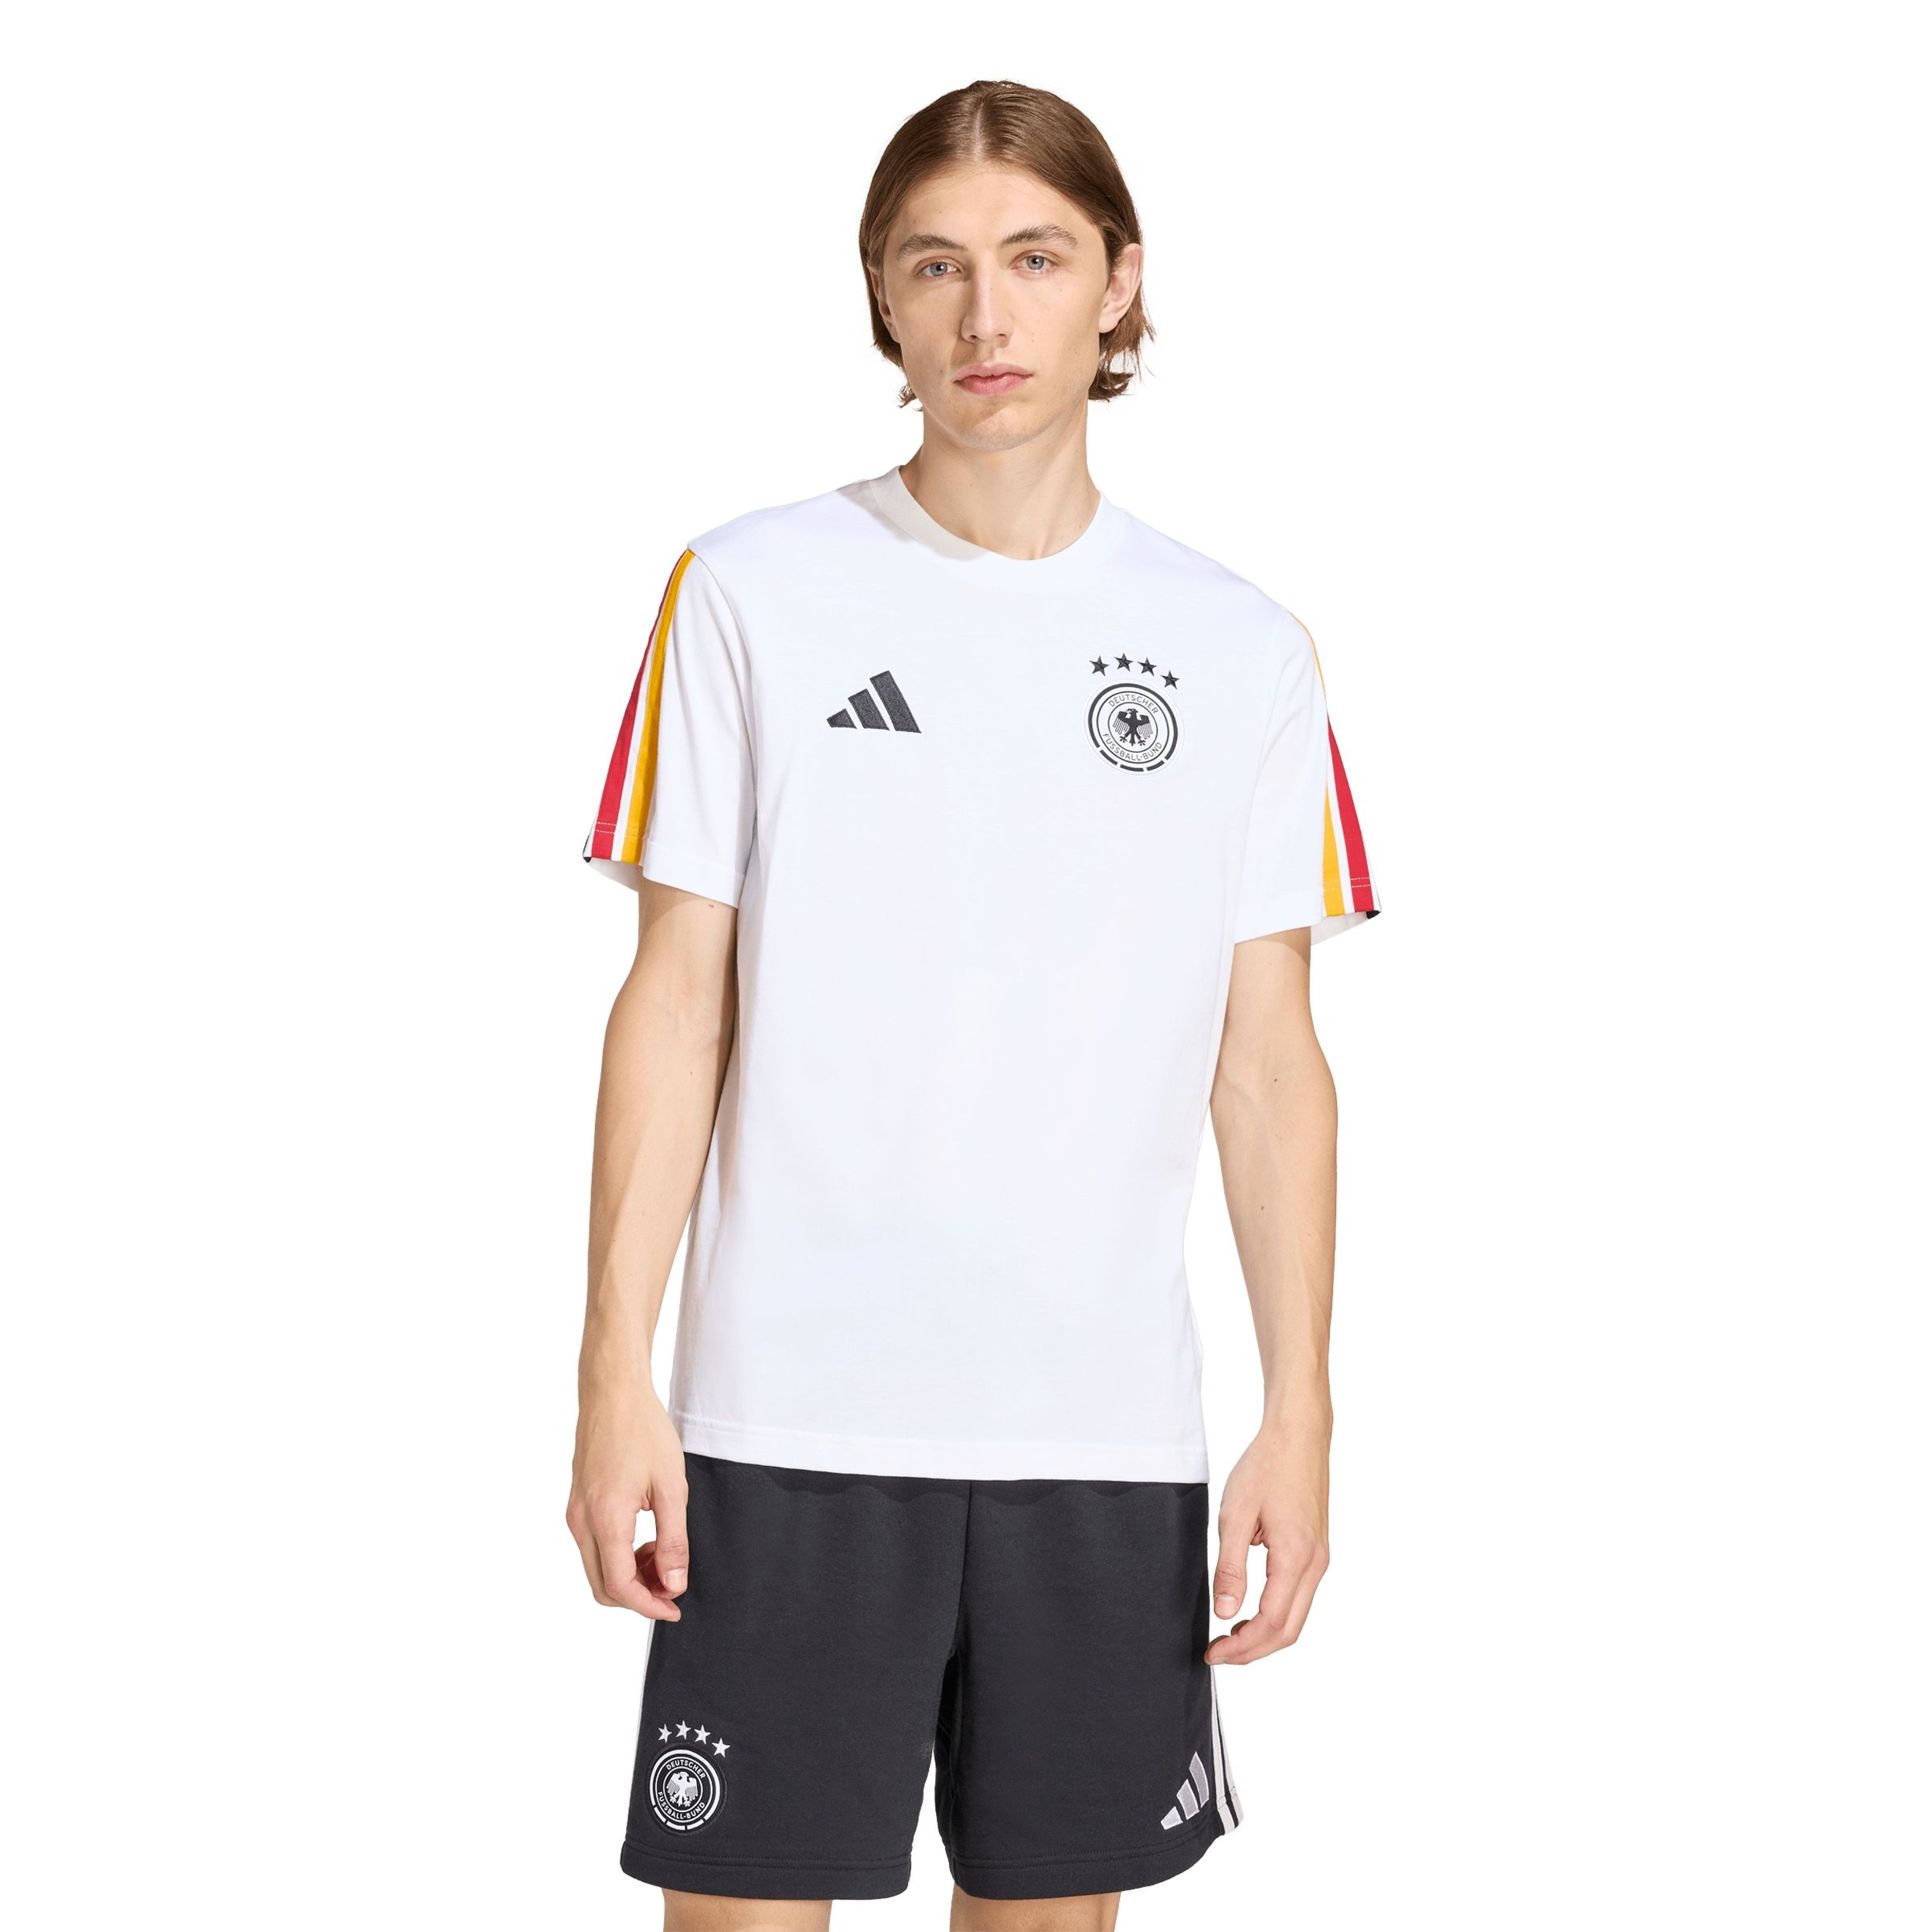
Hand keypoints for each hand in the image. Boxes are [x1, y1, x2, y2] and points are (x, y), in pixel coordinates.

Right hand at [565, 1382, 688, 1618]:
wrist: (613, 1393)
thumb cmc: (643, 1430)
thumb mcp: (671, 1486)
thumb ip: (673, 1540)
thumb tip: (674, 1583)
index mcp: (606, 1518)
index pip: (620, 1586)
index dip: (649, 1605)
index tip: (675, 1608)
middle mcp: (581, 1521)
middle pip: (603, 1586)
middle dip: (638, 1596)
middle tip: (673, 1586)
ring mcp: (574, 1513)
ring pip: (597, 1569)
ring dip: (629, 1576)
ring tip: (663, 1558)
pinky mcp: (576, 1505)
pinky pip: (594, 1548)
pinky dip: (618, 1557)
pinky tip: (645, 1540)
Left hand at [1205, 1422, 1329, 1663]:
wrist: (1298, 1434)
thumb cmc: (1266, 1466)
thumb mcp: (1235, 1515)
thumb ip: (1230, 1568)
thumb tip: (1225, 1613)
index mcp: (1295, 1557)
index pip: (1272, 1624)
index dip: (1242, 1648)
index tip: (1214, 1654)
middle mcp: (1315, 1564)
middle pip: (1290, 1630)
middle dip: (1254, 1651)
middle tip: (1219, 1654)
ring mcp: (1320, 1558)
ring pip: (1297, 1617)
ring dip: (1265, 1634)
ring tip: (1229, 1635)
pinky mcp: (1317, 1551)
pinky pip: (1299, 1597)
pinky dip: (1275, 1614)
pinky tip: (1250, 1610)